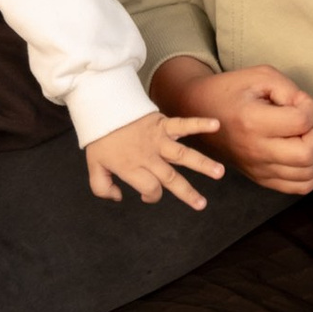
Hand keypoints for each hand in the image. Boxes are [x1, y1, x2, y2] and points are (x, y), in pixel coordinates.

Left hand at [84, 109, 222, 208]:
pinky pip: (183, 124)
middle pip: (170, 177)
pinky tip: (215, 125)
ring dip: (202, 163)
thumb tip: (118, 197)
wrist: (101, 107)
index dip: (151, 195)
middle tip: (202, 204)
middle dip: (187, 192)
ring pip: (182, 154)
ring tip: (219, 172)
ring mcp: (157, 140)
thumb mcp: (94, 166)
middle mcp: (148, 156)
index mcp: (132, 168)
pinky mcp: (162, 124)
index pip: (150, 188)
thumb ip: (102, 187)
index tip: (148, 193)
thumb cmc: (100, 138)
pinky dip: (199, 123)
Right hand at [151, 58, 312, 193]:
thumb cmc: (230, 90)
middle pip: (307, 155)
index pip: (301, 121)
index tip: (300, 101)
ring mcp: (258, 168)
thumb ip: (289, 90)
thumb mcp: (259, 76)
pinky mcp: (260, 178)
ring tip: (307, 137)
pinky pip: (298, 188)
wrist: (198, 112)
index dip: (311, 107)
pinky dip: (312, 174)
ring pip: (307, 175)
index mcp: (253, 121)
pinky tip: (308, 156)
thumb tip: (309, 112)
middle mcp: (255, 150)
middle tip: (308, 123)